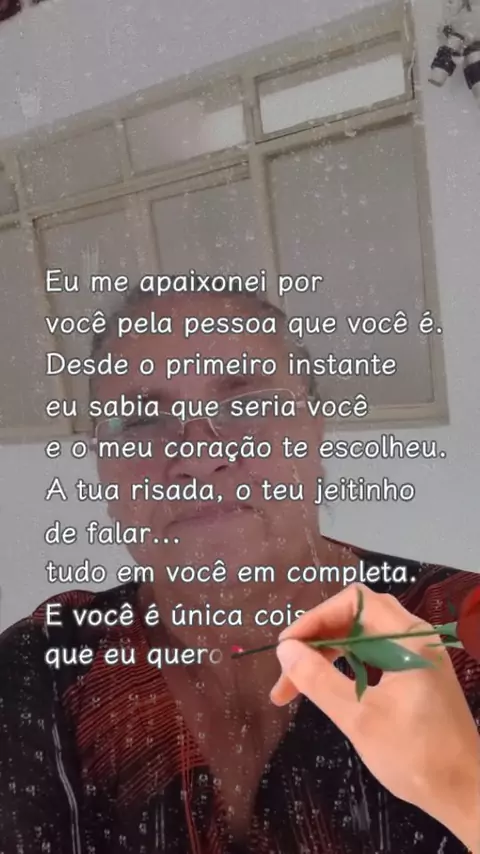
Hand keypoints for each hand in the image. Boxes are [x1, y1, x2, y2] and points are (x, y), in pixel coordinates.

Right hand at [270, 584, 479, 849]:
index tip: (287, 648)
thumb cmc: (416, 755)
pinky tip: (330, 689)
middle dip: (318, 639)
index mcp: (408, 637)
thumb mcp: (359, 718)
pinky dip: (348, 666)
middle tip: (288, 672)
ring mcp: (419, 656)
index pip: (353, 602)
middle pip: (356, 617)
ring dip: (330, 655)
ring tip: (298, 685)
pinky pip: (375, 655)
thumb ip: (319, 679)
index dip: (315, 619)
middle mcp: (415, 638)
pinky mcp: (418, 676)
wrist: (467, 793)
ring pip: (364, 638)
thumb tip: (286, 649)